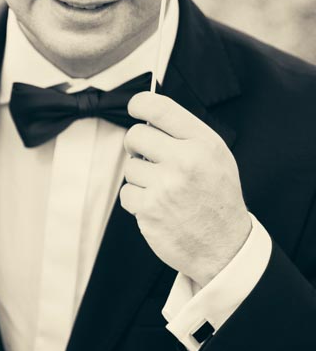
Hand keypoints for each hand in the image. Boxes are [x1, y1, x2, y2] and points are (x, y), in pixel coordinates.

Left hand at [121, 92, 251, 287]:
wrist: (224, 246)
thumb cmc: (216, 197)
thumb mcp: (215, 157)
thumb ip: (185, 135)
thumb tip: (147, 117)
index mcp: (203, 143)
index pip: (160, 108)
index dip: (139, 104)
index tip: (134, 108)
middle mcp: (185, 161)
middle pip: (135, 135)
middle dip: (136, 145)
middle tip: (148, 157)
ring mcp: (165, 186)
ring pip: (129, 166)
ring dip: (140, 177)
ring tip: (163, 189)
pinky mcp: (149, 209)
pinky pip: (126, 192)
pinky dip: (137, 200)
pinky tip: (157, 206)